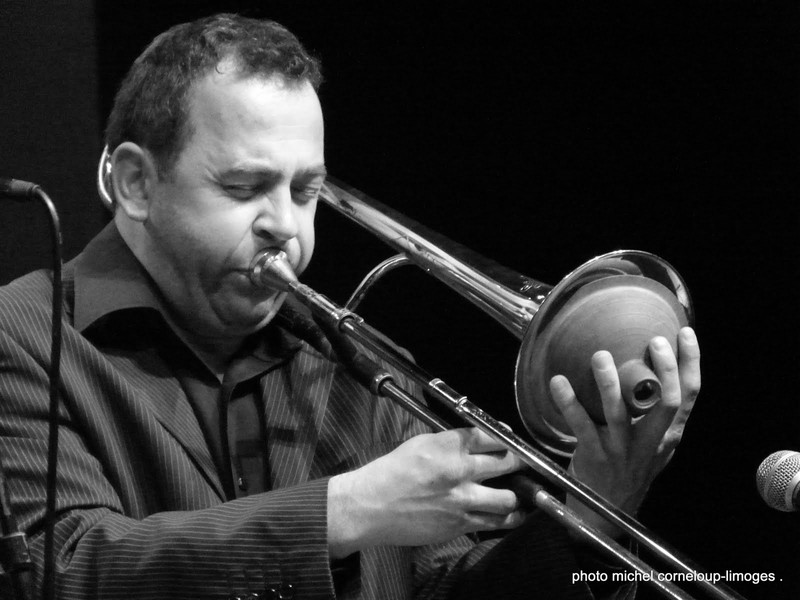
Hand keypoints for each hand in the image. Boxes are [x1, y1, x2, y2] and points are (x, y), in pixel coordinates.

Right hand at [327, 427, 525, 557]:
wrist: (370, 507)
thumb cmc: (390, 473)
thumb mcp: (420, 444)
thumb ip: (450, 442)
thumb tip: (477, 441)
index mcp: (447, 446)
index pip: (490, 436)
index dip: (506, 437)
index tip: (510, 440)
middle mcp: (459, 471)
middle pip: (508, 463)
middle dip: (518, 462)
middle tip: (521, 464)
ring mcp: (462, 500)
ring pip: (508, 497)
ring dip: (517, 494)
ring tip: (520, 492)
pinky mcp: (460, 524)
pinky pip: (495, 522)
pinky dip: (507, 518)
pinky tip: (511, 514)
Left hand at [550, 327, 700, 537]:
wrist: (606, 513)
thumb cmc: (630, 468)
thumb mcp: (654, 445)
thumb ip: (657, 415)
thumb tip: (652, 365)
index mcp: (668, 435)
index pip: (688, 396)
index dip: (690, 364)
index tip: (684, 334)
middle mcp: (649, 442)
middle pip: (665, 404)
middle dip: (663, 370)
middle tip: (653, 341)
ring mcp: (621, 450)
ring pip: (619, 414)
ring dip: (609, 382)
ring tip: (599, 356)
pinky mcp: (594, 456)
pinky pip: (580, 425)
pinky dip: (568, 402)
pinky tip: (558, 381)